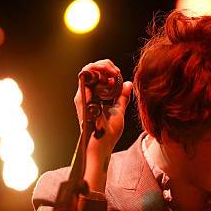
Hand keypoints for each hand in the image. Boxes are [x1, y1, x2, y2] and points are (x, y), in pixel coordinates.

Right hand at [74, 59, 131, 191]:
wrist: (102, 144)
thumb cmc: (109, 132)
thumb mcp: (119, 111)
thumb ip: (122, 97)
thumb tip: (128, 84)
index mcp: (94, 96)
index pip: (97, 75)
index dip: (108, 70)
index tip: (118, 74)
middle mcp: (86, 94)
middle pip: (92, 69)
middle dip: (105, 65)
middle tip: (116, 72)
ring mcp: (83, 96)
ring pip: (88, 70)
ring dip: (102, 67)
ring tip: (114, 73)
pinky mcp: (82, 98)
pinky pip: (85, 77)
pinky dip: (97, 73)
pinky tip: (109, 78)